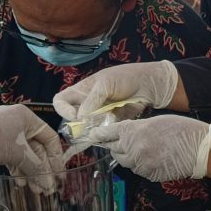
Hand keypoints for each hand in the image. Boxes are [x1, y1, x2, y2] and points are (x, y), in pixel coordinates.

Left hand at [0, 105, 63, 189]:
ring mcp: (6, 131)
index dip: (56, 158)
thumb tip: (49, 183)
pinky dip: (17, 166)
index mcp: (27, 117)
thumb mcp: (17, 154)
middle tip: (46, 187)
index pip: (49, 138)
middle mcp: (18, 121)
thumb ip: (36, 167)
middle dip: (41, 168)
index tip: (58, 175)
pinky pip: (12, 154)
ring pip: (24, 153)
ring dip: (30, 171)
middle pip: (37, 147)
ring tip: (34, 189)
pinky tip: (20, 181)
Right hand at [52, 61, 179, 120]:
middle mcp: (86, 103)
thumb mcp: (106, 84)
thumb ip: (92, 100)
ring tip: (104, 125)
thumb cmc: (126, 78)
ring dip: (92, 129)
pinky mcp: (110, 123)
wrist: (149, 85)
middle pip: (72, 118)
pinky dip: (103, 132)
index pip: (61, 101)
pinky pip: (101, 131)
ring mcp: (98, 115)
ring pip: (86, 127)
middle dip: (78, 125)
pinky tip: (112, 128)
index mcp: (81, 90)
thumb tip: (79, 118)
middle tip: (89, 127)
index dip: (63, 110)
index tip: (75, 116)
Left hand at [92, 115, 210, 181]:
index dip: (100, 134)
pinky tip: (152, 158)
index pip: (109, 133)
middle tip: (120, 142)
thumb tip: (123, 134)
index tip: (93, 135)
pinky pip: (137, 170)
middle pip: (114, 150)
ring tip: (141, 149)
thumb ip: (137, 128)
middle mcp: (133, 149)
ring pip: (124, 162)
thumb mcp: (156, 121)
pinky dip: (140, 164)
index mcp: (134, 132)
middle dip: (115, 145)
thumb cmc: (182, 129)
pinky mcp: (149, 175)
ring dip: (128, 156)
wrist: (200, 149)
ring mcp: (141, 164)